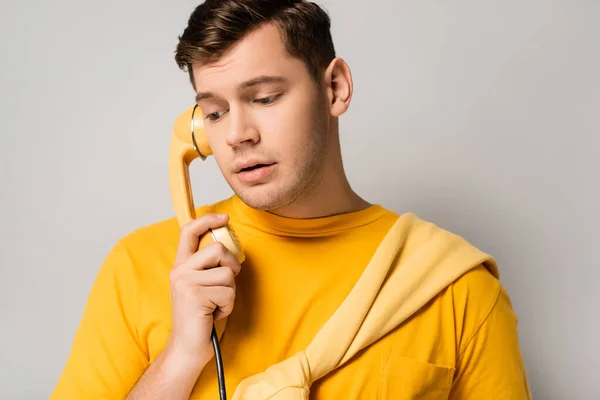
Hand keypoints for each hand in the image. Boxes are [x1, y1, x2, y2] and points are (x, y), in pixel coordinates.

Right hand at [166, 213, 241, 365]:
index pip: (188, 231)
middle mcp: (180, 270)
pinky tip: (215, 314)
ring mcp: (186, 282)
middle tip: (226, 285)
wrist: (187, 346)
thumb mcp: (202, 285)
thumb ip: (209, 266)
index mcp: (181, 265)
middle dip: (231, 266)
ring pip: (227, 273)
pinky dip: (228, 305)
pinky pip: (228, 292)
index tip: (224, 218)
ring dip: (230, 292)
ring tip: (217, 304)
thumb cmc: (200, 316)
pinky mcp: (195, 296)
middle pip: (217, 249)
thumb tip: (228, 247)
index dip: (207, 220)